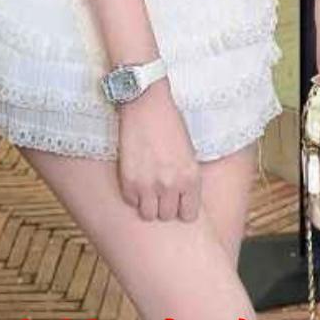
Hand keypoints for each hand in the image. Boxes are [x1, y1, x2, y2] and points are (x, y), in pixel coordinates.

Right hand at [116, 81, 201, 222]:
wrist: (146, 103)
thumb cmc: (170, 123)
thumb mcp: (188, 152)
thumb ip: (186, 177)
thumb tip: (182, 198)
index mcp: (191, 177)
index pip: (189, 215)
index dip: (182, 208)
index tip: (177, 201)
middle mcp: (171, 185)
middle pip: (167, 216)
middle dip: (164, 205)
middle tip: (160, 191)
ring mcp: (149, 185)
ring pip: (148, 214)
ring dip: (147, 204)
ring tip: (146, 189)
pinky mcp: (129, 180)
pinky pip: (131, 201)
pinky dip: (132, 194)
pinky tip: (135, 178)